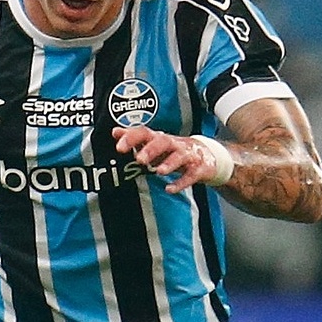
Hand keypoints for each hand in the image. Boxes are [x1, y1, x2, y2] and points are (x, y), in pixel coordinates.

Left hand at [113, 125, 230, 193]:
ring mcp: (187, 155)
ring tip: (158, 171)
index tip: (119, 147)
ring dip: (169, 164)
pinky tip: (170, 189)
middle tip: (139, 159)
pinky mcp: (198, 168)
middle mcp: (174, 144)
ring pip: (179, 156)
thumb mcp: (155, 143)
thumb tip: (115, 132)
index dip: (132, 138)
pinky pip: (191, 175)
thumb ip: (135, 138)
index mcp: (160, 139)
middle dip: (151, 149)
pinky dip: (180, 183)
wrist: (206, 155)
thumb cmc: (174, 150)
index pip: (145, 133)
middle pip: (163, 142)